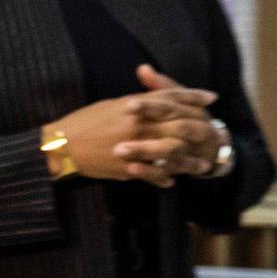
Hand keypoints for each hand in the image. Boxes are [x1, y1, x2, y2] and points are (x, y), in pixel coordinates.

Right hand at [45, 80, 215, 185]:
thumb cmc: (82, 122)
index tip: (210, 98)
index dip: (192, 97)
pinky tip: (172, 181)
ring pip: (169, 154)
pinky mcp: (125, 168)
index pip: (169, 98)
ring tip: (202, 166)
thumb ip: (136, 102)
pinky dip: (164, 178)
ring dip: (188, 161)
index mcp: (133, 106)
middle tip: (216, 133)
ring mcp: (133, 148)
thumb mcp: (110, 106)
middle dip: (198, 129)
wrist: (60, 145)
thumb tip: (153, 98)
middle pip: (176, 125)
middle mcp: (137, 125)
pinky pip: (152, 174)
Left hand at [111, 65, 227, 180]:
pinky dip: (151, 173)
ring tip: (119, 150)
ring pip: (170, 151)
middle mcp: (195, 130)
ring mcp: (190, 152)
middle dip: (147, 129)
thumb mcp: (179, 102)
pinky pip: (167, 172)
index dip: (150, 105)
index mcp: (191, 111)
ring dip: (146, 151)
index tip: (128, 105)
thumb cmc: (191, 119)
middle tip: (120, 132)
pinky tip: (131, 170)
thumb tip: (143, 69)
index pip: (170, 105)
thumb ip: (161, 86)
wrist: (217, 148)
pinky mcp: (183, 169)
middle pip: (174, 129)